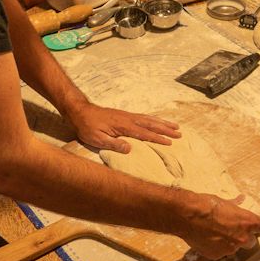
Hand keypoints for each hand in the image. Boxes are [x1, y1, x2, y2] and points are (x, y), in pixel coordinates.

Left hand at [66, 102, 180, 152]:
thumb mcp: (97, 139)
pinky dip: (153, 119)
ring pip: (149, 119)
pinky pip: (143, 117)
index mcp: (123, 126)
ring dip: (162, 123)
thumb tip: (130, 149)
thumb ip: (113, 144)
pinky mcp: (124, 115)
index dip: (157, 138)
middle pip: (150, 124)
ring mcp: (127, 116)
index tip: (170, 142)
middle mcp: (128, 119)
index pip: (144, 133)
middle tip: (179, 133)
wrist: (80, 111)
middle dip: (165, 129)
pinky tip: (157, 121)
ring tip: (175, 126)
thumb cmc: (87, 127)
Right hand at [178, 193, 259, 259]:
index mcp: (246, 222)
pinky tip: (207, 237)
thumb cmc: (204, 205)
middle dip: (244, 236)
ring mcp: (230, 248)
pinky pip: (220, 252)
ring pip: (235, 247)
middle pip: (252, 241)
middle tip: (233, 228)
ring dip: (229, 241)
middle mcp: (242, 237)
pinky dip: (216, 247)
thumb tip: (238, 201)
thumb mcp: (222, 201)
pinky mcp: (217, 255)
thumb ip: (233, 205)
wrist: (187, 215)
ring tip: (215, 231)